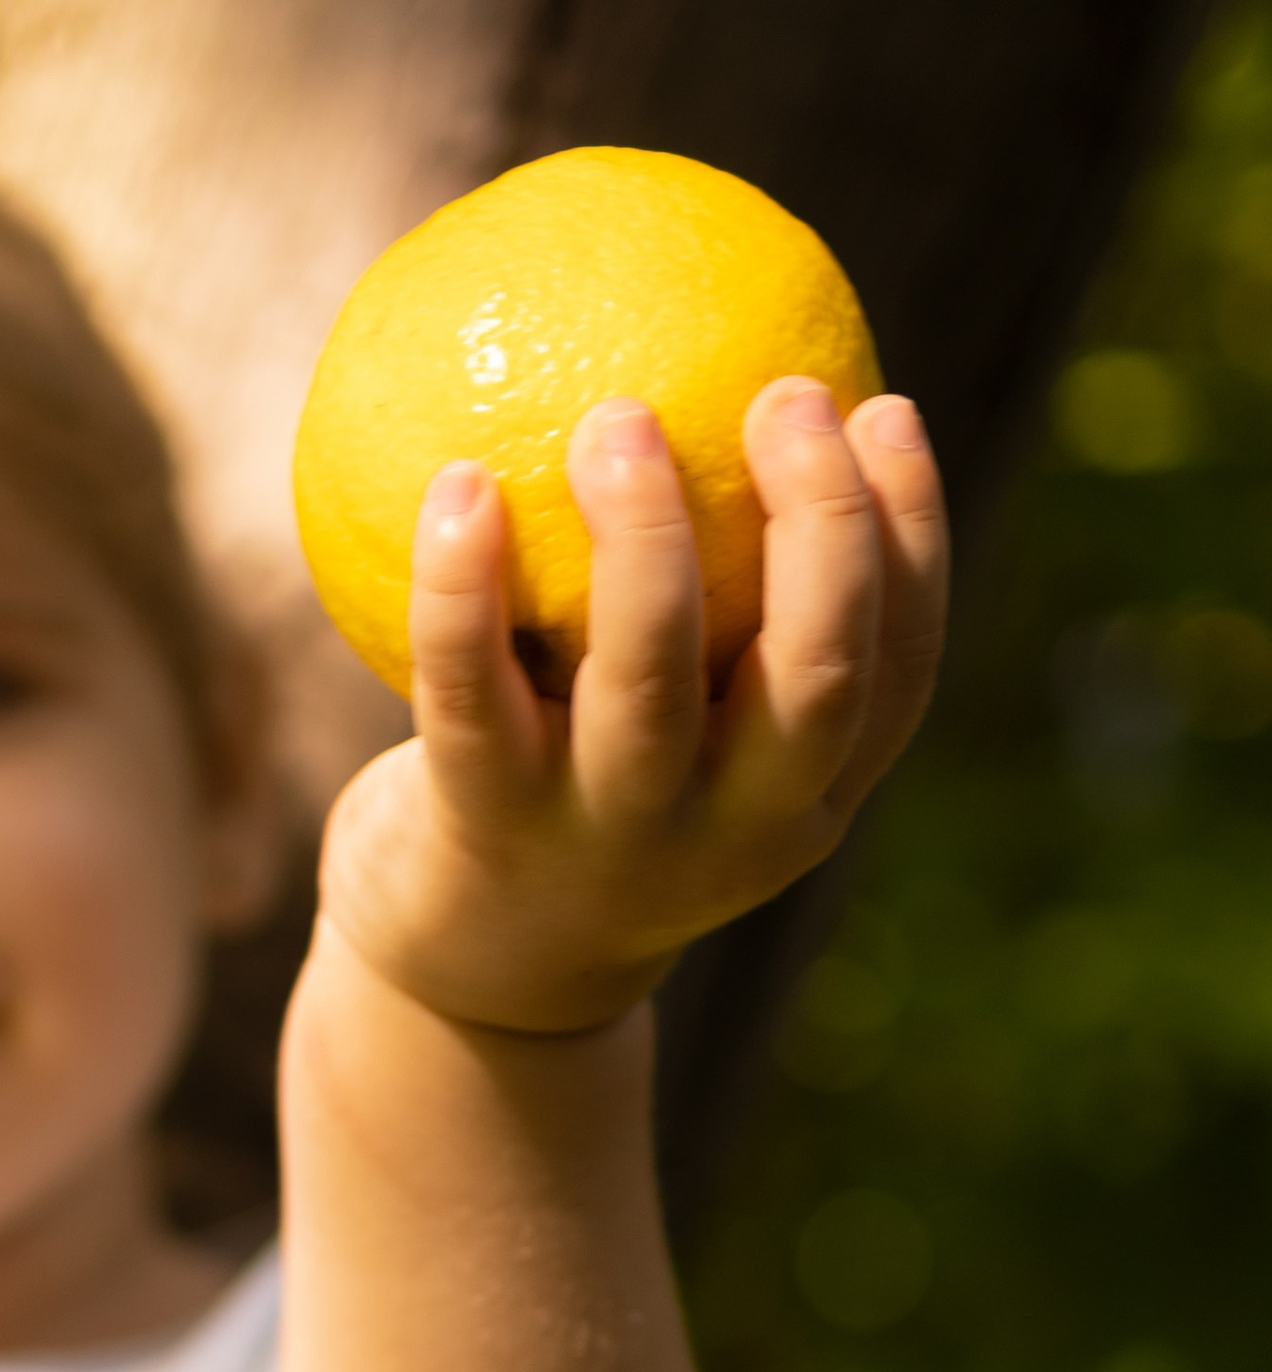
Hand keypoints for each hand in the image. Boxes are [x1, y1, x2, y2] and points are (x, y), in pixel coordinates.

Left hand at [319, 381, 948, 1035]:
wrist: (476, 977)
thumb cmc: (591, 799)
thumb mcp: (687, 730)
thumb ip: (725, 610)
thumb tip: (724, 394)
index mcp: (807, 795)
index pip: (900, 666)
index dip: (913, 536)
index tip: (886, 407)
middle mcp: (734, 829)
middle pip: (815, 676)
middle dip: (822, 526)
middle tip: (785, 394)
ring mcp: (612, 838)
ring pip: (650, 682)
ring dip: (644, 538)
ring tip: (618, 417)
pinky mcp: (489, 831)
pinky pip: (472, 693)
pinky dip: (463, 587)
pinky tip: (458, 483)